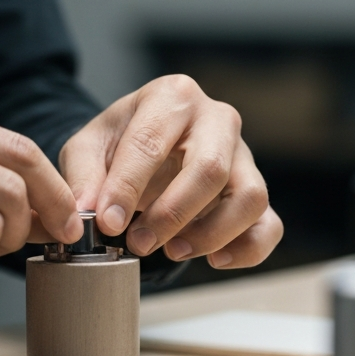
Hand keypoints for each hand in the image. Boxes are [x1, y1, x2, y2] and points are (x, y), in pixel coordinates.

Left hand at [59, 75, 281, 268]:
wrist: (144, 146)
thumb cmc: (119, 142)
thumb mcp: (88, 147)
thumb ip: (84, 177)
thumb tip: (87, 215)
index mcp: (172, 96)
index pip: (151, 142)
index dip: (127, 187)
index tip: (106, 223)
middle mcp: (216, 119)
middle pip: (210, 168)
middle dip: (171, 213)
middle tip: (138, 242)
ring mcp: (243, 155)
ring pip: (249, 197)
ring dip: (211, 233)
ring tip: (173, 250)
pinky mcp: (256, 190)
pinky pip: (270, 224)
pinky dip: (247, 249)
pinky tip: (213, 259)